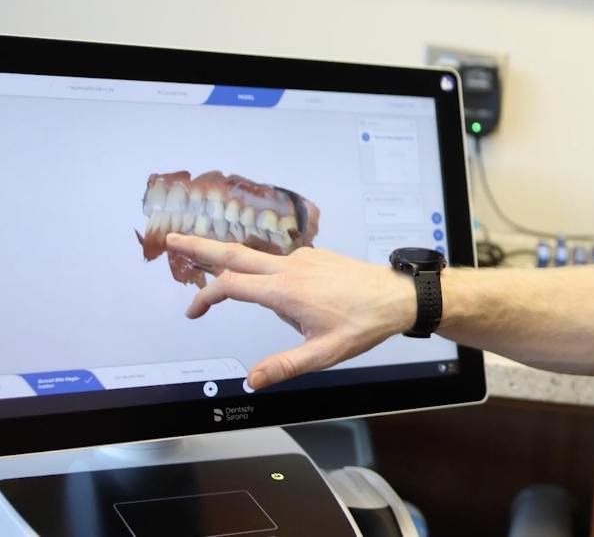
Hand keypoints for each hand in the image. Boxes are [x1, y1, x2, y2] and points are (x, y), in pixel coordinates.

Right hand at [165, 233, 415, 390]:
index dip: (205, 297)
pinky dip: (262, 269)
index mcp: (285, 291)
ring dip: (229, 258)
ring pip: (256, 257)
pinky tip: (277, 290)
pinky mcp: (315, 258)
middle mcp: (290, 269)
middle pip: (234, 254)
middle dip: (199, 246)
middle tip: (170, 237)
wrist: (398, 297)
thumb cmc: (364, 323)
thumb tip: (251, 380)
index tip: (192, 312)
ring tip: (208, 258)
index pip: (231, 286)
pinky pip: (280, 263)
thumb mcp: (323, 353)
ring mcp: (303, 260)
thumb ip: (285, 366)